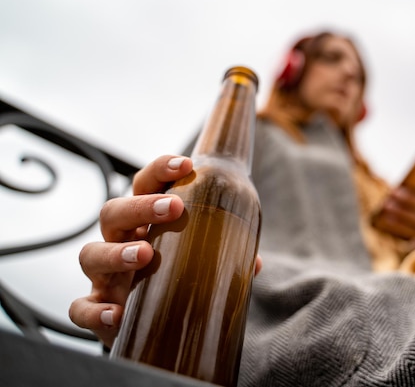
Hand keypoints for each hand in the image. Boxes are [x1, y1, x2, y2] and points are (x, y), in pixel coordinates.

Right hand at [68, 155, 261, 347]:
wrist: (155, 328)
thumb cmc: (177, 283)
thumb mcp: (200, 265)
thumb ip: (224, 260)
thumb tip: (254, 262)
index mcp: (146, 224)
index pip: (144, 186)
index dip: (160, 170)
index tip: (186, 165)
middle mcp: (120, 243)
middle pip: (114, 212)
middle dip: (141, 206)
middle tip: (174, 208)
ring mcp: (105, 277)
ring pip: (91, 253)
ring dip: (117, 251)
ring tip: (146, 254)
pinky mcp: (97, 311)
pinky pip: (80, 308)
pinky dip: (93, 310)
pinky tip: (115, 313)